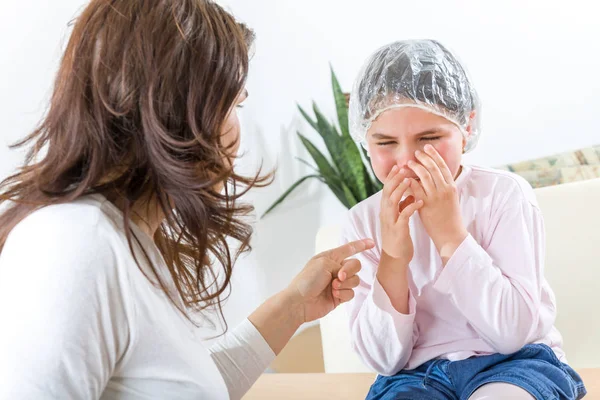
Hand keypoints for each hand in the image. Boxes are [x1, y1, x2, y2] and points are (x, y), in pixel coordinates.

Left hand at [286, 238, 374, 322]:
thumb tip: (346, 277)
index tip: (372, 243)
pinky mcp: (340, 296)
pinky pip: (351, 293)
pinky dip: (344, 293)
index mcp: (330, 257)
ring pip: (355, 280)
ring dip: (346, 283)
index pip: (349, 249)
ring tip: (333, 287)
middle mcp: (335, 269)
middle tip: (339, 276)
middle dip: (350, 270)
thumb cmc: (307, 280)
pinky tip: (334, 295)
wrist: (300, 302)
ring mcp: (338, 283)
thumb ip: (341, 265)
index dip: (361, 245)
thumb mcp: (324, 263)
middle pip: (355, 265)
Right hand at [380, 165, 422, 264]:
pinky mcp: (398, 230)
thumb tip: (409, 194)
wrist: (395, 257)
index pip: (386, 189)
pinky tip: (419, 201)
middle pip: (387, 191)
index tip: (399, 165)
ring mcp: (390, 221)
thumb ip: (402, 206)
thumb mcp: (399, 219)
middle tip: (403, 167)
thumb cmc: (399, 237)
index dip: (392, 177)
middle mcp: (385, 213)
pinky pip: (403, 215)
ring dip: (400, 189)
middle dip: (395, 178)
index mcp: (386, 210)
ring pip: (392, 201)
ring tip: (409, 179)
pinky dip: (410, 207)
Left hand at [407, 144, 467, 260]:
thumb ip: (444, 186)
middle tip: (416, 152)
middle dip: (424, 157)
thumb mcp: (451, 198)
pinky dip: (410, 181)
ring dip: (415, 167)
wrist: (451, 234)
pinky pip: (416, 188)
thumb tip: (437, 175)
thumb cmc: (450, 217)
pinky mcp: (426, 204)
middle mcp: (445, 189)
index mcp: (451, 186)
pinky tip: (405, 177)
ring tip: (408, 162)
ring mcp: (436, 196)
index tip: (427, 147)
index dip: (435, 155)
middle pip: (433, 167)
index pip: (443, 166)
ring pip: (424, 175)